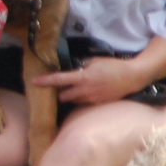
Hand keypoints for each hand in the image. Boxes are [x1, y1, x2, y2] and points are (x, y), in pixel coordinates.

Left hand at [28, 57, 143, 105]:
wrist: (132, 77)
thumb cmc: (113, 66)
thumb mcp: (94, 61)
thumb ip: (82, 66)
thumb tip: (74, 69)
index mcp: (82, 78)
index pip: (59, 80)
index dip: (45, 81)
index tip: (34, 81)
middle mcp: (85, 91)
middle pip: (63, 97)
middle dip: (60, 92)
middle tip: (63, 86)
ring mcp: (91, 99)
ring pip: (73, 101)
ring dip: (71, 96)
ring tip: (77, 88)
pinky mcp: (98, 104)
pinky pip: (84, 103)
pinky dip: (82, 99)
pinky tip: (88, 92)